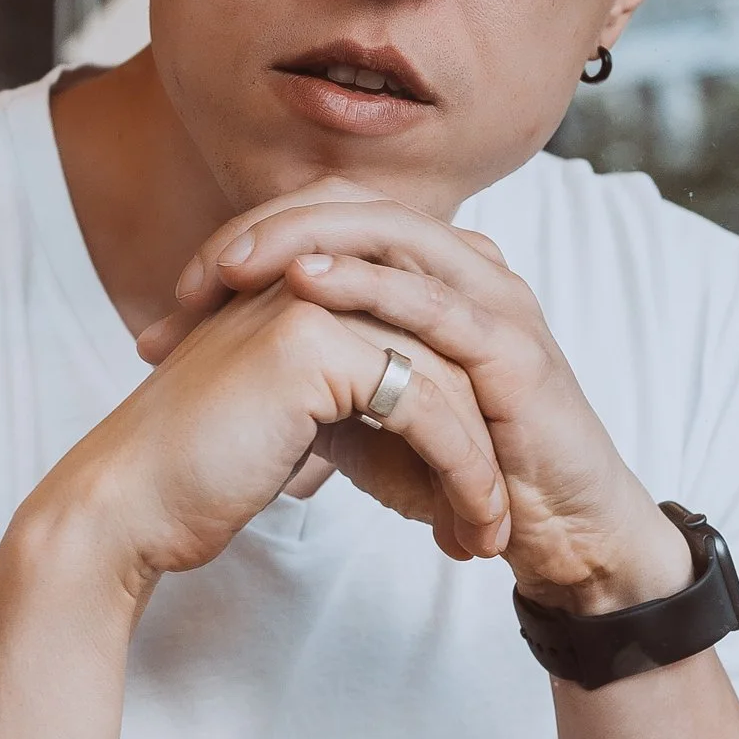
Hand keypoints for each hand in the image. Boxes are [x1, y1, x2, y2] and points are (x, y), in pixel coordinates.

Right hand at [50, 270, 510, 596]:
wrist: (128, 505)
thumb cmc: (198, 476)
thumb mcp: (291, 419)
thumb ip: (346, 394)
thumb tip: (423, 419)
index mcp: (306, 285)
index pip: (419, 334)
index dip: (460, 414)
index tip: (479, 488)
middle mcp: (312, 275)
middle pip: (442, 350)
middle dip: (482, 440)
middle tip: (498, 519)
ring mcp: (313, 300)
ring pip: (446, 379)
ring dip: (482, 468)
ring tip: (491, 536)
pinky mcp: (315, 342)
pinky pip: (427, 407)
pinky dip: (463, 473)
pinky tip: (470, 525)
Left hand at [143, 187, 689, 611]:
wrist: (557, 532)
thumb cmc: (469, 471)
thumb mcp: (372, 415)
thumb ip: (319, 372)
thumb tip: (229, 355)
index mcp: (434, 271)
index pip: (335, 219)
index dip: (253, 241)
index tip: (181, 296)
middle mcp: (467, 268)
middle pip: (357, 206)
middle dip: (267, 229)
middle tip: (195, 271)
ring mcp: (495, 300)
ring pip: (392, 234)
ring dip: (304, 241)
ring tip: (234, 263)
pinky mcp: (512, 348)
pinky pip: (433, 299)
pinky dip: (367, 284)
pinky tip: (307, 284)